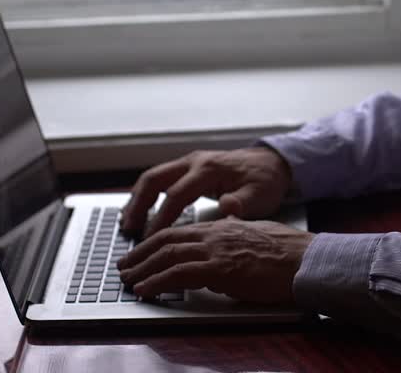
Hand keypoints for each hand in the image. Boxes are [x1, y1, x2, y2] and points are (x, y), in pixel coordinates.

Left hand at [116, 219, 313, 305]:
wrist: (307, 260)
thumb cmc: (290, 254)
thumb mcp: (257, 238)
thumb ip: (236, 240)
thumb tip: (226, 252)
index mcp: (224, 227)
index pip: (181, 231)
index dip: (156, 241)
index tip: (142, 252)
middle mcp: (216, 233)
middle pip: (167, 239)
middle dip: (142, 253)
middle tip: (124, 265)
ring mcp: (217, 250)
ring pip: (168, 255)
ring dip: (143, 268)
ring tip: (127, 280)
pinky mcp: (220, 269)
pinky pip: (179, 274)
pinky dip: (157, 282)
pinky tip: (145, 290)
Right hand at [120, 147, 293, 236]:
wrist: (272, 162)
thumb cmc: (265, 180)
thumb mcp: (260, 194)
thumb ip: (243, 203)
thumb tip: (229, 207)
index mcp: (209, 169)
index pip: (177, 194)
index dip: (161, 217)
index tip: (150, 238)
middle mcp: (194, 162)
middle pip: (154, 179)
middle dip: (138, 205)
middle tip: (128, 229)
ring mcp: (189, 163)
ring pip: (153, 178)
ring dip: (138, 200)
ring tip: (127, 224)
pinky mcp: (188, 169)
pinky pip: (160, 180)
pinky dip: (146, 196)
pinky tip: (139, 213)